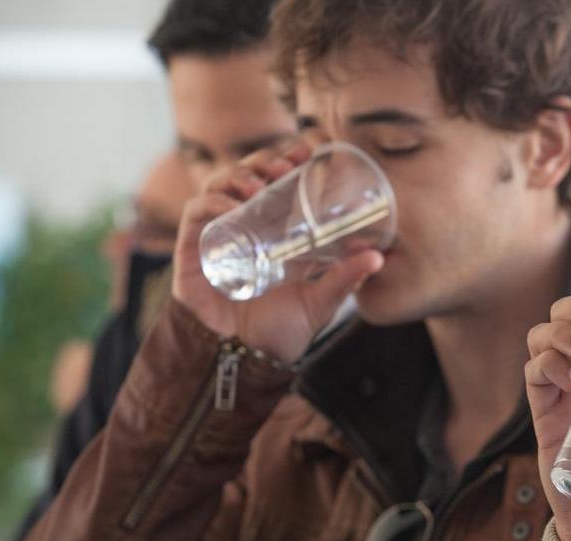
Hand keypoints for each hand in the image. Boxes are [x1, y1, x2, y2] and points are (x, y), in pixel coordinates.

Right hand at [172, 142, 383, 362]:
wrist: (246, 363)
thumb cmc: (280, 332)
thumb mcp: (319, 301)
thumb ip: (344, 278)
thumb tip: (378, 257)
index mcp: (270, 232)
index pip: (272, 181)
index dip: (285, 157)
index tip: (307, 147)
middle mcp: (240, 228)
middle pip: (244, 175)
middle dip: (262, 160)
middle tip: (285, 165)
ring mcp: (215, 237)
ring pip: (217, 186)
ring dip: (238, 175)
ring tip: (260, 184)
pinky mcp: (192, 253)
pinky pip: (196, 214)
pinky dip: (212, 201)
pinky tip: (232, 205)